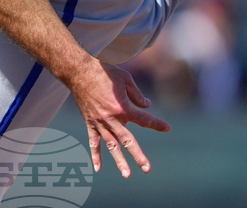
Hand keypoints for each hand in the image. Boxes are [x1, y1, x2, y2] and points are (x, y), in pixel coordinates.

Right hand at [64, 57, 170, 177]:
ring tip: (126, 174)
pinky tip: (98, 168)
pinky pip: (93, 142)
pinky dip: (95, 155)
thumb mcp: (125, 79)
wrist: (79, 72)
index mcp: (122, 107)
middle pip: (128, 140)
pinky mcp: (89, 123)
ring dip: (119, 160)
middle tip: (147, 168)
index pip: (143, 119)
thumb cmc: (104, 72)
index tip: (167, 128)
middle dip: (138, 155)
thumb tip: (146, 106)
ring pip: (111, 145)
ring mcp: (99, 122)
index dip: (156, 124)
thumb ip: (137, 95)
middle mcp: (111, 119)